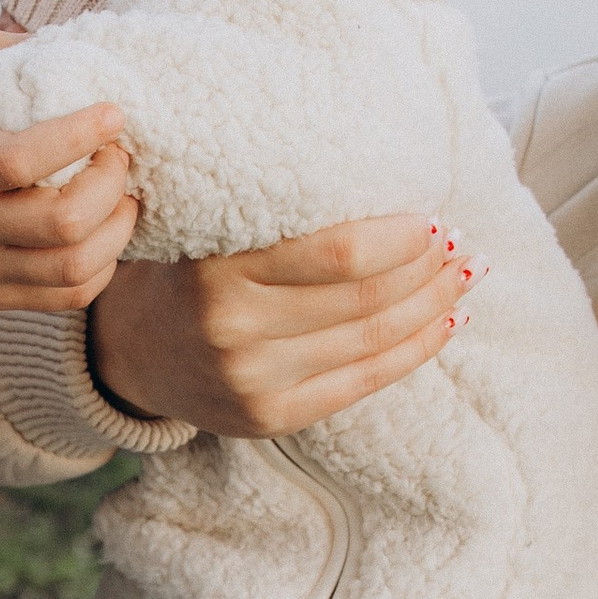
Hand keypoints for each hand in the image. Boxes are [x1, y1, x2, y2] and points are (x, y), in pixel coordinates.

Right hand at [0, 30, 138, 316]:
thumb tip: (36, 35)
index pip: (19, 159)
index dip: (77, 135)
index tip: (112, 114)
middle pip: (62, 220)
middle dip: (110, 183)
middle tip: (118, 156)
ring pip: (74, 266)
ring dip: (116, 229)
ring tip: (121, 198)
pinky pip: (69, 296)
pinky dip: (102, 266)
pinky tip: (104, 236)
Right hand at [87, 219, 474, 438]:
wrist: (134, 348)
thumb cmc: (190, 268)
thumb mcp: (212, 226)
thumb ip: (277, 210)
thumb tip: (386, 181)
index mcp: (217, 269)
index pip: (339, 254)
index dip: (400, 238)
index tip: (431, 217)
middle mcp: (232, 329)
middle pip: (365, 298)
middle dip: (427, 268)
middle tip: (461, 242)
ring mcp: (251, 380)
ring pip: (372, 339)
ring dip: (432, 305)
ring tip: (463, 275)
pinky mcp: (269, 417)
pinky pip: (362, 382)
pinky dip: (415, 350)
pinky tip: (446, 323)